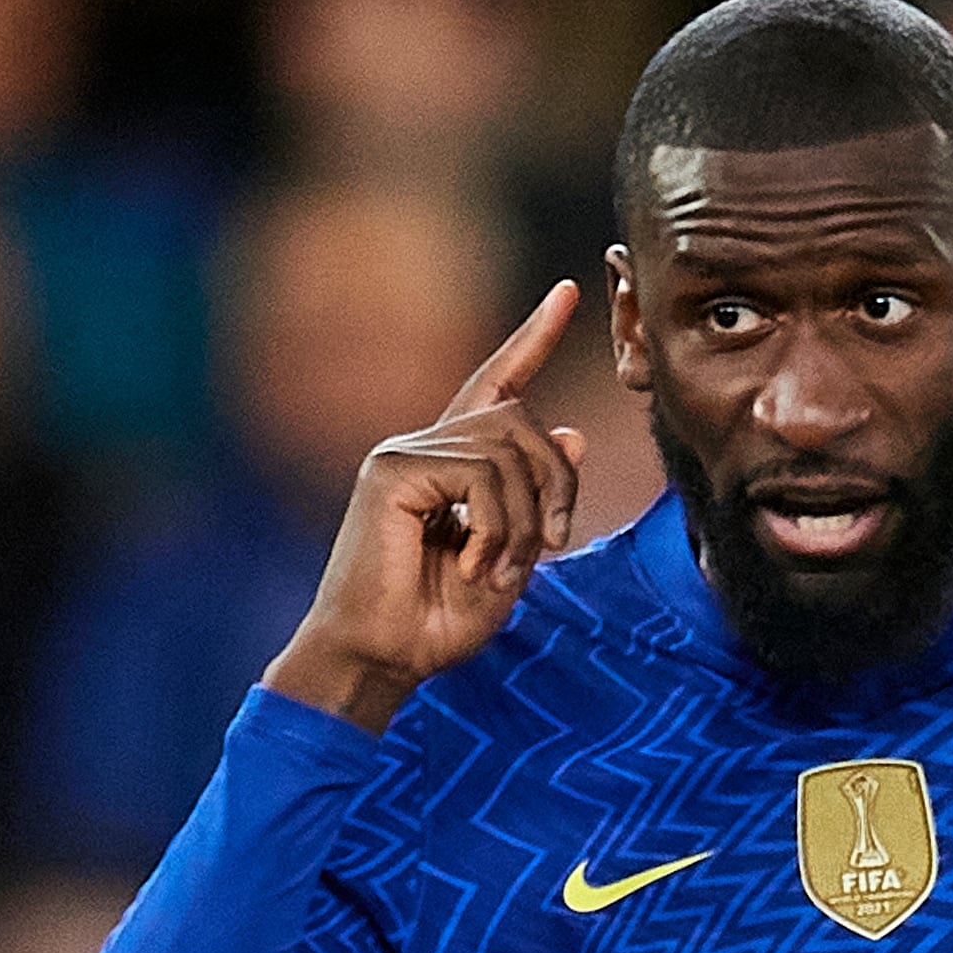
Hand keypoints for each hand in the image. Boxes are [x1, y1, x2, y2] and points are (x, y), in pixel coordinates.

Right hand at [265, 281, 590, 731]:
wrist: (377, 660)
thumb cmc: (433, 625)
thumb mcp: (510, 559)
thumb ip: (537, 500)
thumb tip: (575, 433)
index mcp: (448, 465)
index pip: (496, 384)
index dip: (534, 338)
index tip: (572, 293)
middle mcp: (422, 447)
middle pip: (522, 419)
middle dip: (557, 481)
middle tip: (554, 546)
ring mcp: (402, 454)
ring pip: (508, 449)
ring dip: (526, 518)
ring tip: (503, 569)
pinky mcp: (391, 471)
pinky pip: (480, 474)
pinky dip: (497, 525)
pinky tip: (476, 562)